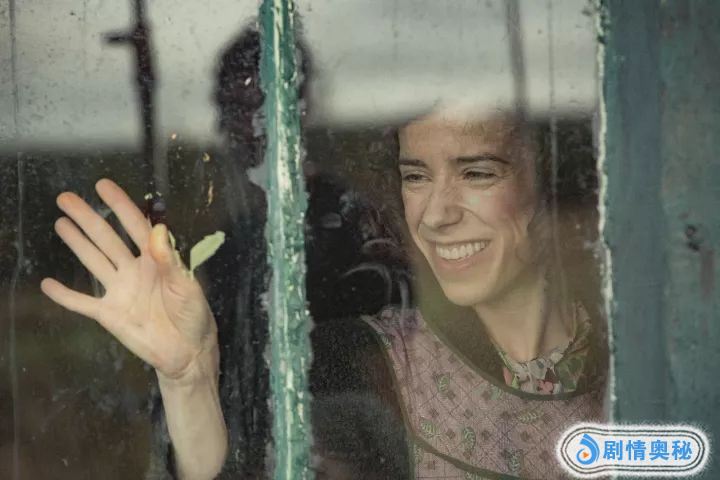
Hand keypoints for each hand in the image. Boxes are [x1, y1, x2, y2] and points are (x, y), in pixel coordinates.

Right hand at [41, 179, 217, 380]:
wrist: (188, 353)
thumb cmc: (194, 316)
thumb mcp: (188, 287)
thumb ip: (171, 261)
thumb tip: (159, 230)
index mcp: (156, 260)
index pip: (135, 226)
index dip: (120, 205)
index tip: (103, 186)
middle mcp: (134, 270)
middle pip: (106, 238)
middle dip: (87, 218)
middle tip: (66, 198)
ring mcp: (120, 291)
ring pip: (93, 261)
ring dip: (77, 243)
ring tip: (60, 223)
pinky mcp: (110, 314)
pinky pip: (82, 303)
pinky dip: (65, 295)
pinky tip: (47, 284)